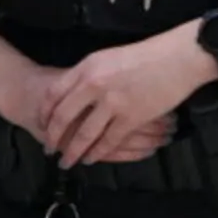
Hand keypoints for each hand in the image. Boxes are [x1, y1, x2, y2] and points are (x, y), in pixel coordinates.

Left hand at [36, 32, 210, 168]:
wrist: (177, 58)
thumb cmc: (145, 55)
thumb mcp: (107, 57)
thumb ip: (88, 74)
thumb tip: (72, 93)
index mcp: (87, 68)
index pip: (54, 94)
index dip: (45, 113)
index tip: (40, 125)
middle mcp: (95, 85)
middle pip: (64, 117)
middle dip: (53, 137)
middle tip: (48, 149)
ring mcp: (113, 103)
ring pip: (84, 134)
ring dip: (73, 151)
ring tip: (66, 161)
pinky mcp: (131, 118)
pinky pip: (108, 141)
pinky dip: (97, 154)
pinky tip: (90, 159)